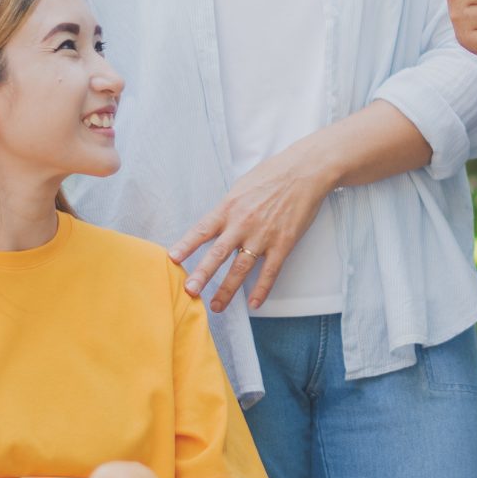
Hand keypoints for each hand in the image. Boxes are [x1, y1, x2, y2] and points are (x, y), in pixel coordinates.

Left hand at [170, 143, 335, 313]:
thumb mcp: (240, 187)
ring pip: (241, 268)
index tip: (172, 259)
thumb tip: (214, 226)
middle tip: (189, 291)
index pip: (202, 230)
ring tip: (216, 306)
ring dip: (227, 289)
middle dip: (202, 274)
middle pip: (218, 254)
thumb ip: (227, 209)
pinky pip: (270, 271)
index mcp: (229, 208)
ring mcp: (263, 235)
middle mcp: (242, 223)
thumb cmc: (271, 175)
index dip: (186, 245)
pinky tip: (255, 304)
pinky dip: (262, 289)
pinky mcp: (283, 243)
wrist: (304, 172)